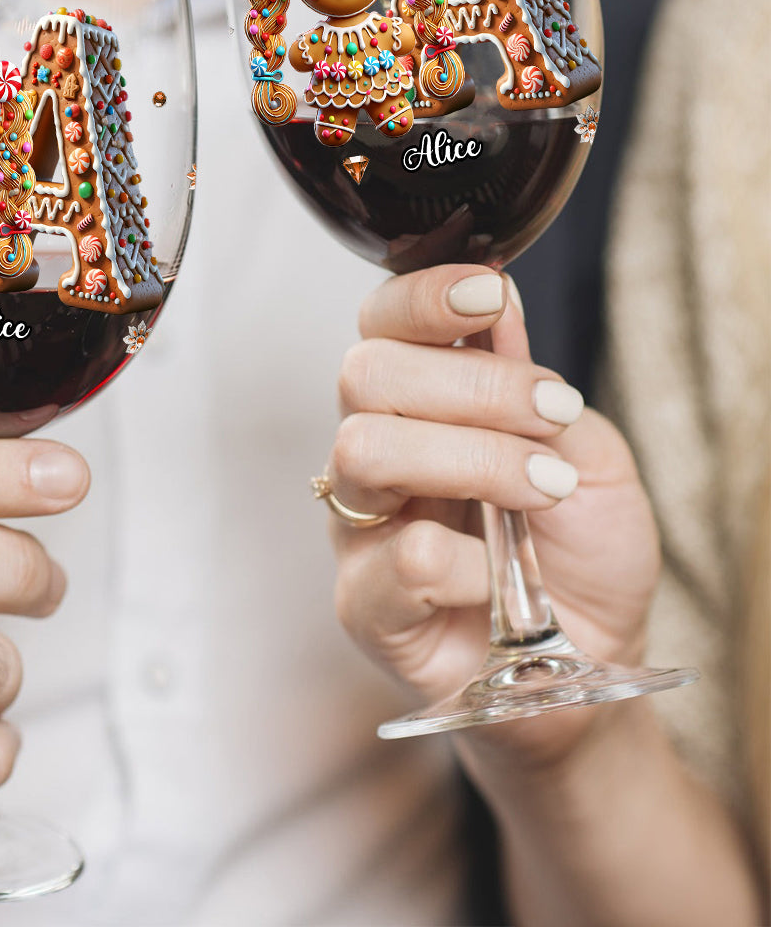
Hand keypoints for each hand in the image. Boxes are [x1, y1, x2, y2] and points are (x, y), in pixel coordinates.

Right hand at [329, 265, 661, 764]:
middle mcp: (375, 451)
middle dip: (470, 385)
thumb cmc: (582, 552)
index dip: (422, 298)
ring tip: (544, 488)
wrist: (591, 657)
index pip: (382, 324)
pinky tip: (503, 580)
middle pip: (364, 374)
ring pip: (364, 450)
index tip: (487, 294)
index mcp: (419, 405)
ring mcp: (360, 525)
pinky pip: (401, 555)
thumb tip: (500, 299)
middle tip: (550, 415)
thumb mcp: (591, 453)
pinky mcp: (364, 601)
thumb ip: (538, 386)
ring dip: (473, 459)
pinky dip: (474, 560)